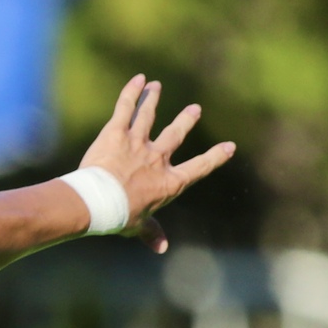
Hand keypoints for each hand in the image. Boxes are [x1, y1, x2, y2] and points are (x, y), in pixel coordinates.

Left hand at [78, 75, 235, 254]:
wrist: (98, 201)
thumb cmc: (118, 216)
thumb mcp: (137, 225)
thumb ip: (151, 232)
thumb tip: (162, 248)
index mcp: (168, 182)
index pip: (198, 168)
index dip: (214, 158)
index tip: (229, 147)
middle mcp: (157, 158)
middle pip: (175, 135)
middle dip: (185, 121)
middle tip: (194, 109)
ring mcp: (137, 143)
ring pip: (148, 116)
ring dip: (153, 100)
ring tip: (156, 86)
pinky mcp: (116, 133)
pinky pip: (125, 108)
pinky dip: (132, 92)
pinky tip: (139, 80)